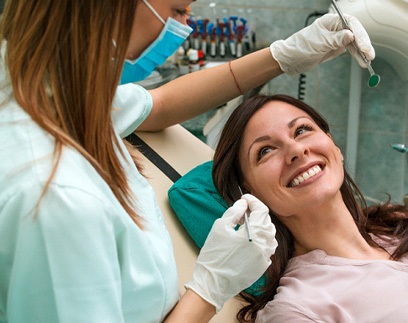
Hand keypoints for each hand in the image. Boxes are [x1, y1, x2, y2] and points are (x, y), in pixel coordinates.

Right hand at [185, 194, 277, 311]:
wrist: (213, 283)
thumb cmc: (214, 255)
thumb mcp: (220, 227)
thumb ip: (234, 212)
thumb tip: (243, 204)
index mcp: (254, 234)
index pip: (261, 210)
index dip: (253, 201)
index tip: (244, 198)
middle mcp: (264, 245)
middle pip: (267, 221)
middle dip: (257, 212)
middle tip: (243, 209)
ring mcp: (265, 256)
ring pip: (270, 234)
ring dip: (261, 225)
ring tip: (247, 223)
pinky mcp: (263, 266)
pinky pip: (268, 247)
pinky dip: (262, 238)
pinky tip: (250, 238)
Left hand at [270, 13, 374, 74]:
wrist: (290, 60)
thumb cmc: (301, 48)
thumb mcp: (319, 44)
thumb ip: (335, 39)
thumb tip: (351, 35)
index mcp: (330, 21)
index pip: (350, 23)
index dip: (360, 34)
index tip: (364, 46)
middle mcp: (335, 27)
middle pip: (355, 33)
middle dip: (363, 44)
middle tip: (369, 56)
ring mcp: (336, 38)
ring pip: (354, 42)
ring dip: (361, 52)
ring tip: (367, 62)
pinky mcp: (335, 47)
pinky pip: (350, 50)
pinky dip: (356, 56)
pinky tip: (362, 62)